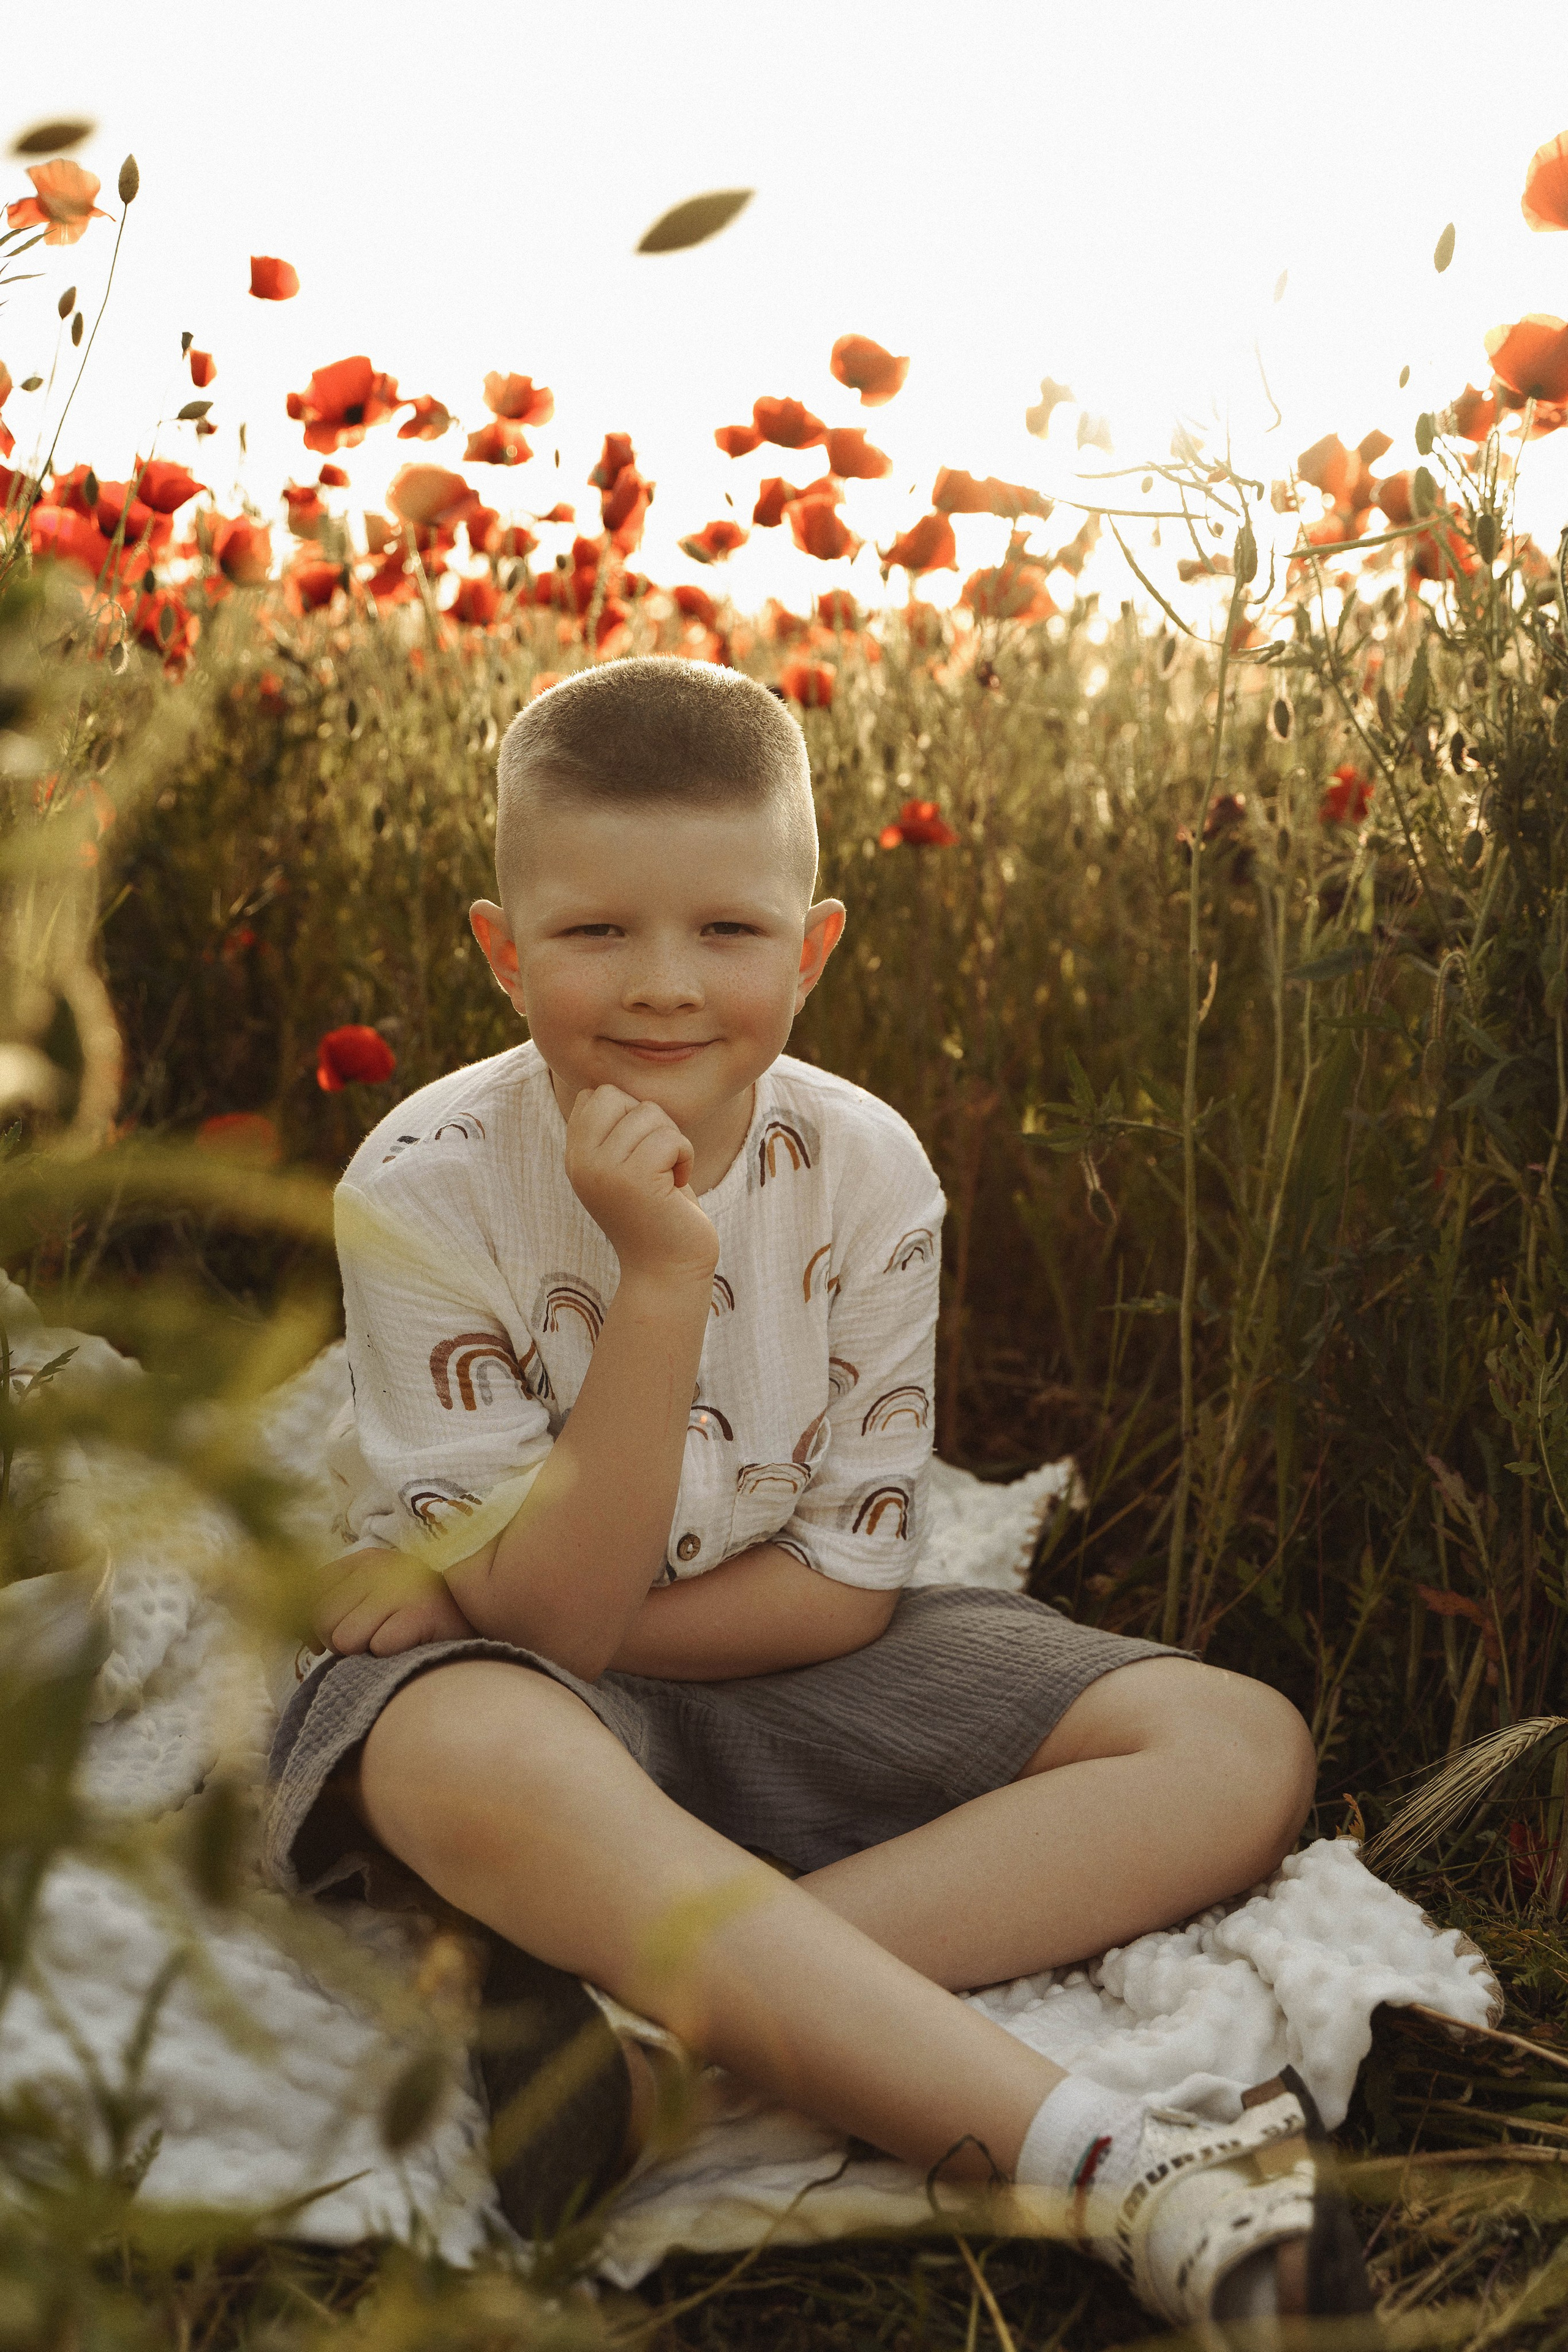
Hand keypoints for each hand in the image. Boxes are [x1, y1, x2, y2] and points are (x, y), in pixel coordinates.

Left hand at [315, 1546, 476, 1656]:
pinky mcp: (422, 1613)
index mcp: (364, 1560)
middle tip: (371, 1642)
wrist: (477, 1617)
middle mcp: (381, 1567)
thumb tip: (302, 1637)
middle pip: (323, 1621)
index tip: (333, 1638)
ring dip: (365, 1652)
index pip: (312, 1594)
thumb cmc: (414, 1615)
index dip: (315, 1625)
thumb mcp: (374, 1597)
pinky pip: (378, 1647)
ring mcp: (402, 1587)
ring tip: (391, 1642)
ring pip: (345, 1639)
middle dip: (339, 1642)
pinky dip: (390, 1656)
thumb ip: (336, 1606)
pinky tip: (409, 1645)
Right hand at [564, 1085, 718, 1281]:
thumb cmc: (658, 1212)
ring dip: (672, 1142)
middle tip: (656, 1161)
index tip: (640, 1152)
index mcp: (575, 1156)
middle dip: (651, 1121)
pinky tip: (676, 1186)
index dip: (630, 1114)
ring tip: (665, 1177)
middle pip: (618, 1095)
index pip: (596, 1095)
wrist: (667, 1270)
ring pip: (650, 1113)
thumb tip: (609, 1087)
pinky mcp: (634, 1181)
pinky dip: (685, 1157)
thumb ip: (615, 1130)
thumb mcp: (625, 1165)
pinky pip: (671, 1137)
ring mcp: (604, 1171)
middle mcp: (581, 1162)